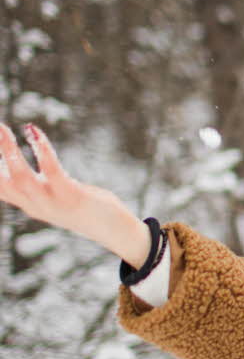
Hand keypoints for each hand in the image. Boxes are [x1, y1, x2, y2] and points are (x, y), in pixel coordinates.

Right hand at [0, 122, 151, 267]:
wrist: (117, 232)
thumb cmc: (87, 209)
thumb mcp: (55, 196)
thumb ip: (38, 185)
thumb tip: (22, 167)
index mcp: (30, 204)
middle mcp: (34, 205)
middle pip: (1, 182)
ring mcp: (52, 203)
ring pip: (21, 177)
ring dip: (8, 150)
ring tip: (0, 127)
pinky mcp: (72, 196)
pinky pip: (51, 171)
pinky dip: (42, 150)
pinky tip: (35, 133)